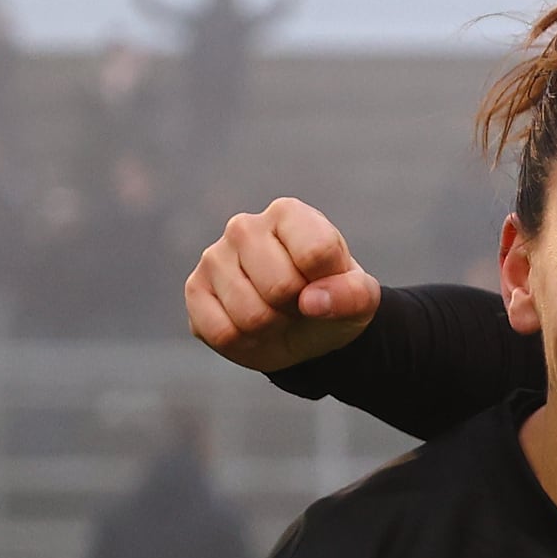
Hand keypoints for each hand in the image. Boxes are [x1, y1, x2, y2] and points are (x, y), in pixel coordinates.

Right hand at [185, 198, 381, 372]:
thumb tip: (312, 302)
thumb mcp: (361, 298)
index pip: (316, 252)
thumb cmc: (332, 299)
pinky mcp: (195, 290)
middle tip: (296, 303)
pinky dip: (245, 343)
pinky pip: (223, 332)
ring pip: (250, 314)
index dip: (330, 284)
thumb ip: (353, 294)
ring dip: (272, 328)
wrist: (304, 327)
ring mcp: (214, 257)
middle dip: (296, 308)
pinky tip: (250, 326)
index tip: (325, 283)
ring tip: (275, 313)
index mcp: (289, 214)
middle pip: (280, 286)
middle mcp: (245, 227)